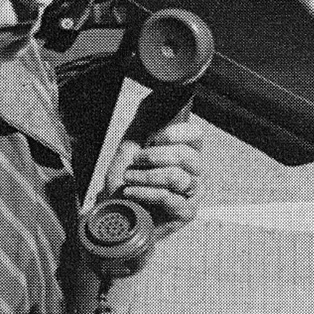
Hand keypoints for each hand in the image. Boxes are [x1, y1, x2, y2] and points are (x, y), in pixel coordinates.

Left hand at [104, 115, 201, 229]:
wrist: (117, 217)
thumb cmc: (127, 185)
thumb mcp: (128, 150)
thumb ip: (142, 126)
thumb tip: (152, 96)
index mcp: (185, 154)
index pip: (196, 136)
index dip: (177, 134)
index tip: (155, 139)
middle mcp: (194, 173)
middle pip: (187, 156)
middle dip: (155, 157)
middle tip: (135, 162)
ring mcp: (192, 194)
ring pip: (177, 177)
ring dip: (146, 177)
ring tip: (129, 180)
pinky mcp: (186, 213)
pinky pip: (169, 197)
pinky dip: (145, 193)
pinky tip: (131, 193)